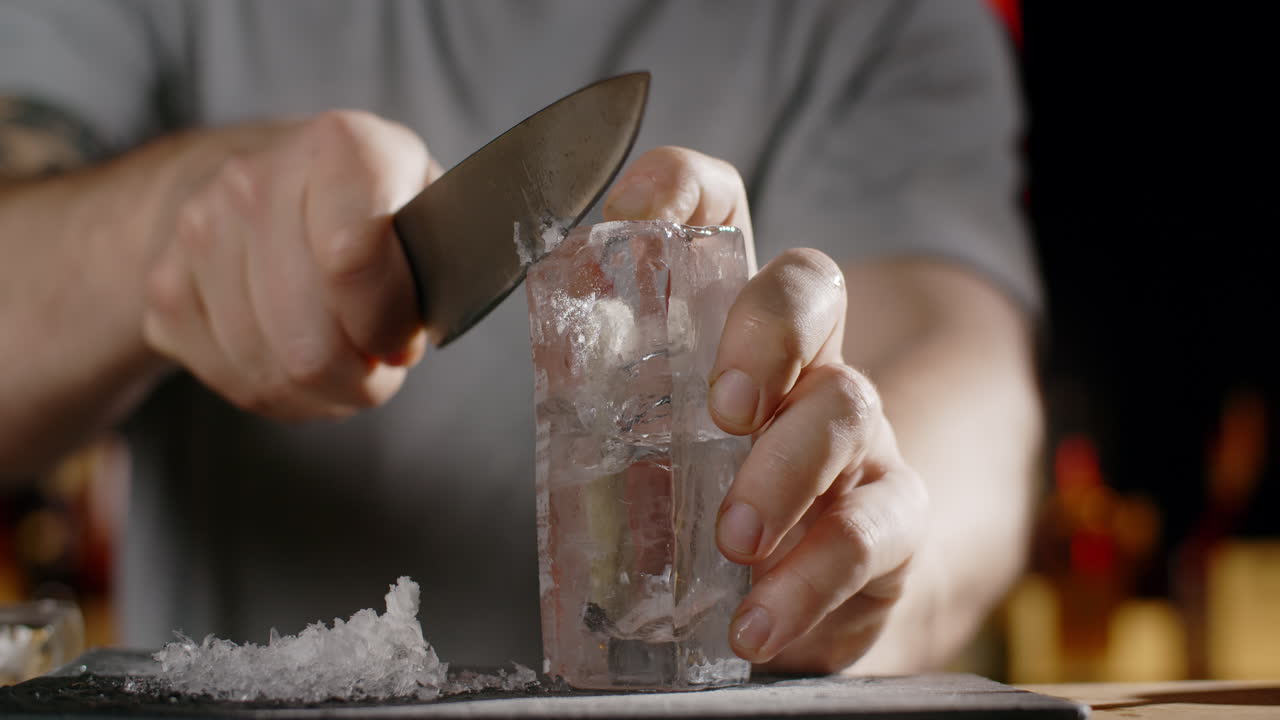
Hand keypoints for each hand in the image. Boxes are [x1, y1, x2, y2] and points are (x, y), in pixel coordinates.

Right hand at [142, 111, 441, 418]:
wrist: (259, 180)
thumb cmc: (373, 207)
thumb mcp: (429, 211)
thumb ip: (439, 270)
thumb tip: (398, 346)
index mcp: (343, 146)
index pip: (352, 257)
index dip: (385, 322)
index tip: (401, 338)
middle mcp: (255, 179)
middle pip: (310, 340)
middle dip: (360, 377)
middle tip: (378, 362)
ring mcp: (198, 233)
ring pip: (273, 372)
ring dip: (324, 391)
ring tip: (347, 363)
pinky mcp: (165, 290)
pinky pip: (235, 382)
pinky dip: (282, 394)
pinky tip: (302, 363)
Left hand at [605, 147, 929, 672]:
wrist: (805, 598)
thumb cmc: (706, 507)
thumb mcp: (650, 447)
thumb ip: (606, 406)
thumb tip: (551, 357)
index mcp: (727, 326)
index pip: (720, 217)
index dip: (685, 191)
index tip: (637, 216)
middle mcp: (802, 363)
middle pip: (810, 287)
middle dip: (765, 331)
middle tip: (721, 407)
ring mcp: (858, 437)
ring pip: (847, 409)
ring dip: (783, 471)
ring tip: (732, 537)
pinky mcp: (889, 520)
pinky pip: (869, 534)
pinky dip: (807, 579)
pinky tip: (756, 621)